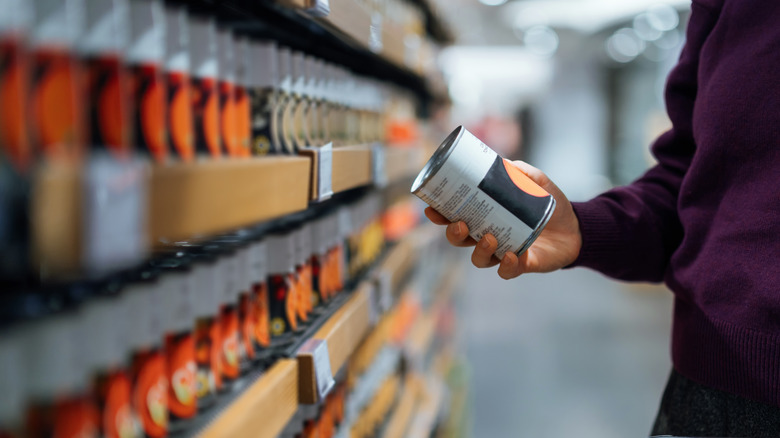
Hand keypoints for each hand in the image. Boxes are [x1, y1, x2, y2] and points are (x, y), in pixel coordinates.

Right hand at [424, 160, 581, 278]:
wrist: (576, 227)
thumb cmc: (549, 204)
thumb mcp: (538, 182)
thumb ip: (522, 172)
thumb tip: (504, 162)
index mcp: (484, 216)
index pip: (455, 217)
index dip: (440, 215)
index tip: (431, 208)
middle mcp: (488, 236)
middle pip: (460, 240)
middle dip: (453, 234)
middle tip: (460, 223)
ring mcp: (502, 252)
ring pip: (479, 259)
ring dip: (479, 250)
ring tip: (489, 238)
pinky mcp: (521, 265)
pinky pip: (506, 271)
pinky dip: (505, 266)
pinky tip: (510, 256)